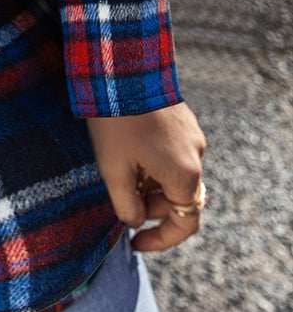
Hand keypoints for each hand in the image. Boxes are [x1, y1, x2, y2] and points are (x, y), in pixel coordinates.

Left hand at [86, 101, 206, 251]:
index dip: (160, 240)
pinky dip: (154, 163)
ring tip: (120, 169)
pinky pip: (173, 154)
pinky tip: (129, 149)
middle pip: (178, 199)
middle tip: (119, 198)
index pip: (185, 224)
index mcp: (185, 175)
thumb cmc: (116, 122)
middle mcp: (196, 157)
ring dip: (150, 183)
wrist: (123, 69)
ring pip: (174, 175)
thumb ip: (127, 206)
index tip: (135, 242)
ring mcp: (192, 136)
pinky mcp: (184, 120)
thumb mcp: (114, 171)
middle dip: (150, 206)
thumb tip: (135, 222)